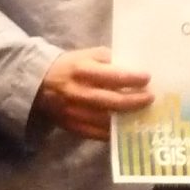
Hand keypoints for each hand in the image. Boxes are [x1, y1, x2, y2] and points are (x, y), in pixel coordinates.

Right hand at [31, 47, 152, 140]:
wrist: (39, 84)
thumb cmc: (70, 66)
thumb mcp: (87, 55)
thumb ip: (109, 60)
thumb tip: (134, 67)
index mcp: (82, 70)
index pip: (112, 76)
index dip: (132, 78)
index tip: (147, 78)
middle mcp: (79, 93)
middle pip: (111, 101)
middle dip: (134, 101)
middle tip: (150, 98)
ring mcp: (75, 113)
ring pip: (106, 120)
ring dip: (127, 118)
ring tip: (142, 113)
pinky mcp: (73, 127)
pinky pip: (97, 134)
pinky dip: (113, 132)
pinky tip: (126, 127)